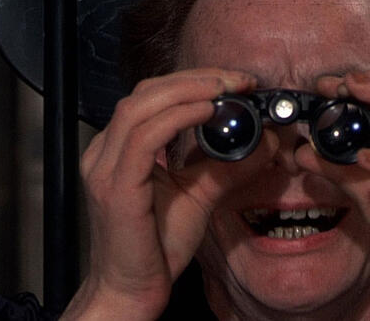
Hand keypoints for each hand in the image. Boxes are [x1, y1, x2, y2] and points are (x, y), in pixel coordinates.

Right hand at [62, 69, 276, 319]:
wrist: (132, 290)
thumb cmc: (156, 247)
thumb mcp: (200, 195)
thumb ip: (227, 166)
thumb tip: (265, 141)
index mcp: (120, 149)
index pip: (153, 97)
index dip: (194, 81)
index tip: (236, 82)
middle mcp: (105, 152)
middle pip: (146, 92)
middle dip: (196, 79)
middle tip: (238, 80)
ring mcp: (104, 168)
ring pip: (140, 105)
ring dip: (188, 90)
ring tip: (226, 89)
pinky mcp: (114, 187)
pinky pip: (144, 138)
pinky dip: (177, 117)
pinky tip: (208, 112)